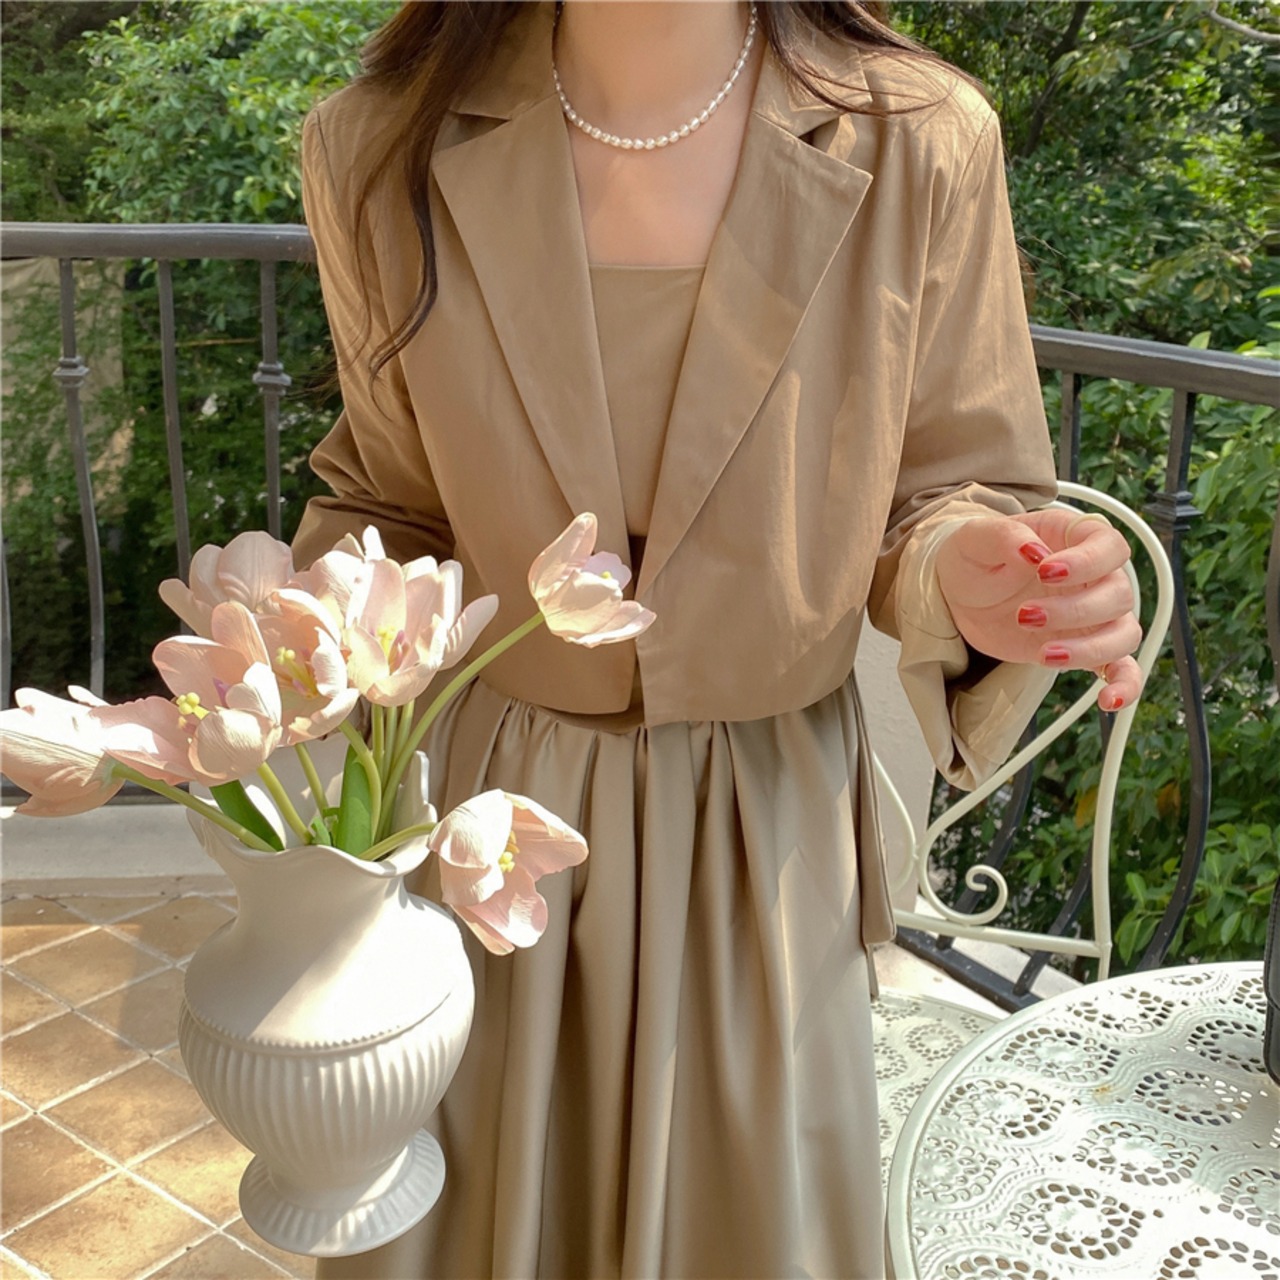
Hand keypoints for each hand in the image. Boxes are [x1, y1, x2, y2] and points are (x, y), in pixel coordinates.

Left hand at [934, 509, 1143, 711]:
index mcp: (1074, 539)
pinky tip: (1109, 701)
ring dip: (1089, 648)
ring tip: (1044, 654)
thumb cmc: (973, 557)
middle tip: (1024, 615)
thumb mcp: (974, 537)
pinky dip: (1124, 686)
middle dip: (1074, 610)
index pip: (1108, 546)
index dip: (1086, 561)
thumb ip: (1004, 536)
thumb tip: (1034, 551)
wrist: (959, 593)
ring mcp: (1093, 614)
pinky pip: (1121, 669)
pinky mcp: (1082, 647)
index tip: (1045, 572)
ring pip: (1123, 633)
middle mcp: (1094, 576)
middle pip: (1118, 593)